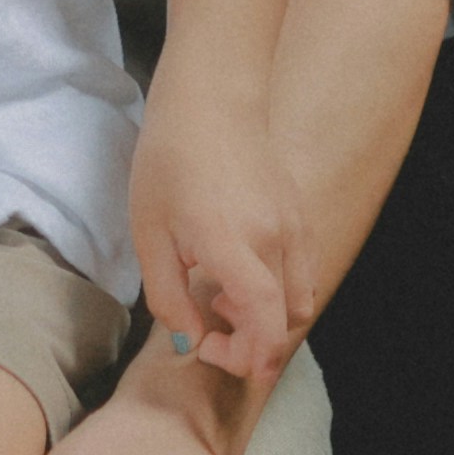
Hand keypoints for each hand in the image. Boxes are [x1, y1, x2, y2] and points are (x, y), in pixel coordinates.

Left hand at [128, 90, 311, 384]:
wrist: (210, 96)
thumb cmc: (169, 159)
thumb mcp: (149, 232)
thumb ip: (169, 294)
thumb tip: (189, 337)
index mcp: (234, 245)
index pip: (268, 326)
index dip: (247, 358)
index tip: (208, 348)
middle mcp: (277, 240)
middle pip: (288, 322)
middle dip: (252, 343)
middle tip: (209, 324)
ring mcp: (295, 226)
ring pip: (301, 299)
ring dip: (269, 317)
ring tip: (222, 295)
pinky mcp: (300, 214)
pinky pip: (303, 272)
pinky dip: (280, 291)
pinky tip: (241, 271)